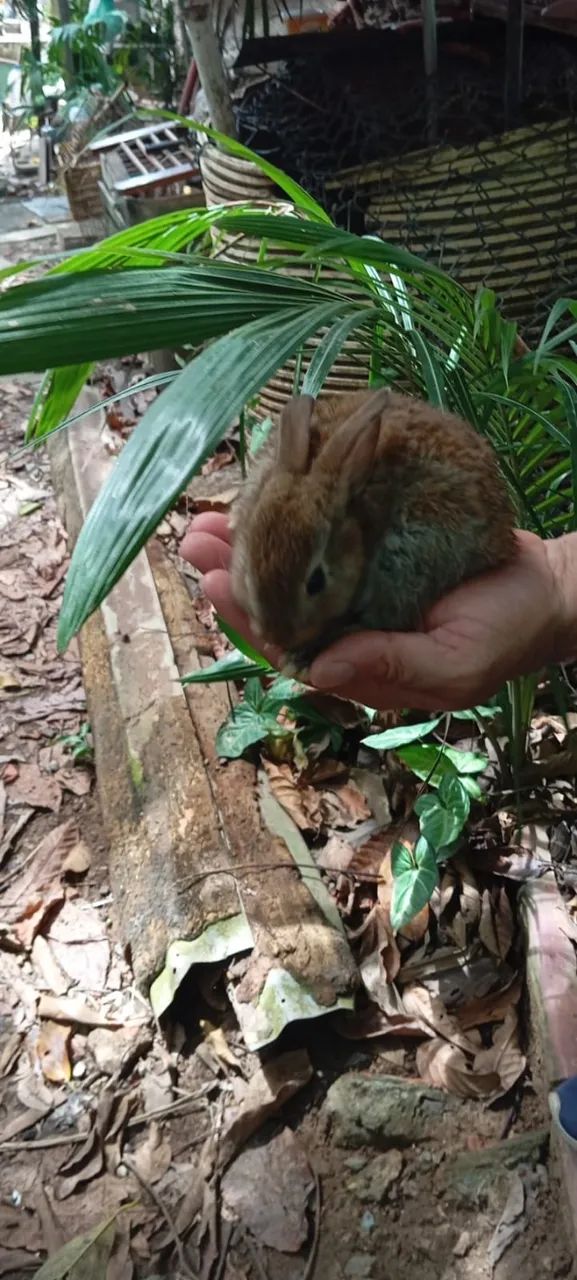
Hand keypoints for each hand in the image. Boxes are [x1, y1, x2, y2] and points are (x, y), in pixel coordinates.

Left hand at [180, 516, 576, 710]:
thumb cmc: (503, 634)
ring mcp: (355, 590)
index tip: (216, 582)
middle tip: (194, 538)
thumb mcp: (453, 664)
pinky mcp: (369, 553)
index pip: (287, 646)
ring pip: (289, 572)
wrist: (543, 590)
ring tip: (205, 519)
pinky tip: (262, 497)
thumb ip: (389, 667)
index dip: (247, 616)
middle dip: (232, 574)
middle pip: (274, 606)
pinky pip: (321, 540)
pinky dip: (291, 521)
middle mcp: (344, 629)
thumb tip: (315, 670)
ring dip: (248, 546)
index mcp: (355, 664)